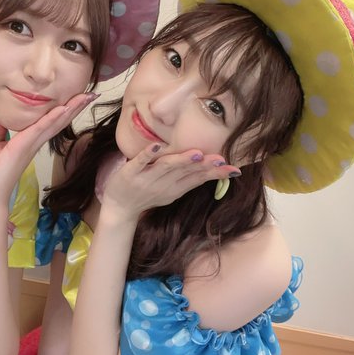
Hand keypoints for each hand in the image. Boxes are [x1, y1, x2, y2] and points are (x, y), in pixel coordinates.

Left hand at [0, 92, 98, 207]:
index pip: (51, 122)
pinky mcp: (24, 145)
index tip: (78, 98)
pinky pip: (41, 128)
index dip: (65, 109)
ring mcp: (32, 144)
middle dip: (76, 107)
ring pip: (56, 123)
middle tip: (91, 94)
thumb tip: (0, 117)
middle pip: (60, 121)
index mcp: (31, 140)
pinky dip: (52, 117)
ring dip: (71, 109)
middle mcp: (36, 142)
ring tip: (86, 97)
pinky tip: (63, 107)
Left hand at [100, 144, 240, 224]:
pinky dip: (147, 154)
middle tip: (221, 159)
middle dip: (203, 166)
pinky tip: (156, 146)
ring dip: (180, 160)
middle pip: (185, 172)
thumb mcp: (173, 190)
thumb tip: (214, 167)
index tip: (234, 169)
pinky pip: (139, 162)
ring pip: (166, 167)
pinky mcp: (130, 173)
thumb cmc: (149, 194)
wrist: (119, 208)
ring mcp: (146, 178)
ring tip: (195, 153)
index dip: (215, 174)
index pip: (197, 179)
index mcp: (175, 188)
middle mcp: (163, 184)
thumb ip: (191, 179)